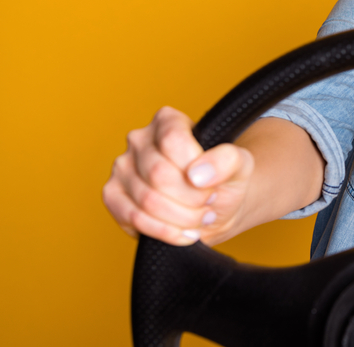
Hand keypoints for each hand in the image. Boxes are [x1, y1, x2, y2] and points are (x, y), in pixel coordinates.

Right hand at [102, 106, 254, 245]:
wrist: (214, 208)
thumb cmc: (225, 180)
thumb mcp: (240, 164)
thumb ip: (228, 159)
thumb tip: (197, 174)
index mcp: (167, 120)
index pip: (174, 141)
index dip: (198, 168)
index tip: (212, 183)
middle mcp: (139, 139)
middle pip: (159, 174)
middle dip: (192, 198)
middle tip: (209, 203)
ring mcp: (122, 168)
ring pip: (147, 200)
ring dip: (182, 217)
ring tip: (200, 217)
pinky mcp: (112, 196)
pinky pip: (133, 218)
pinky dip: (164, 231)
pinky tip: (184, 232)